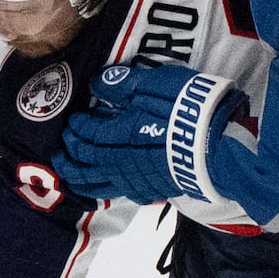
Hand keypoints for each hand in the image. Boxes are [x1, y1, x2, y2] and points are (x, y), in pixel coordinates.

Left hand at [54, 63, 244, 205]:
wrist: (219, 145)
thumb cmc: (185, 110)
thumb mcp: (153, 84)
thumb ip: (122, 85)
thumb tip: (97, 84)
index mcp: (116, 136)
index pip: (86, 134)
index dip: (76, 127)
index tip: (73, 120)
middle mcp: (119, 163)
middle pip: (84, 164)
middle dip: (68, 156)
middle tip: (59, 150)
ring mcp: (135, 180)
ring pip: (97, 186)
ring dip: (78, 180)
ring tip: (68, 175)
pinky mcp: (152, 190)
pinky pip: (120, 193)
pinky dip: (105, 191)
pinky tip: (105, 187)